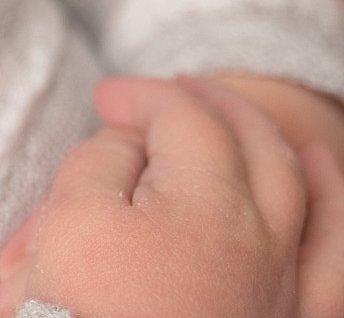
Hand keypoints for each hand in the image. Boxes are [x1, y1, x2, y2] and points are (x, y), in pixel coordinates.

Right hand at [0, 76, 343, 317]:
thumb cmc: (79, 310)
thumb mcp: (70, 221)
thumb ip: (104, 162)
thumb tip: (132, 140)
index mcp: (201, 209)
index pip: (183, 120)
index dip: (142, 96)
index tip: (105, 96)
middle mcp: (258, 241)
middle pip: (248, 144)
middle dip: (209, 107)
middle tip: (171, 92)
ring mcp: (282, 287)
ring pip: (306, 194)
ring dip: (279, 146)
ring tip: (257, 125)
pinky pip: (335, 265)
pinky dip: (335, 215)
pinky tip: (323, 183)